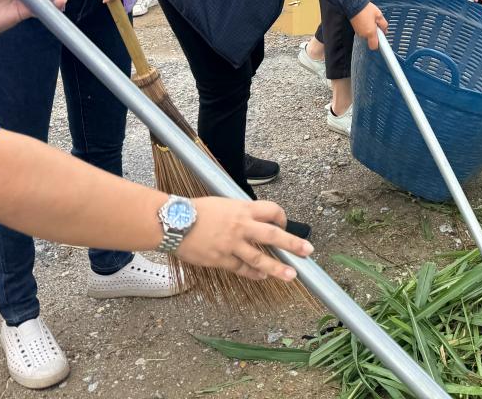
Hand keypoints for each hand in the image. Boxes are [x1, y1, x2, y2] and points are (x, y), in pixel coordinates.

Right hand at [175, 196, 312, 283]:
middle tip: (308, 251)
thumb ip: (240, 213)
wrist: (173, 223)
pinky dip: (253, 273)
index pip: (271, 211)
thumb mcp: (223, 204)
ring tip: (291, 275)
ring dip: (277, 268)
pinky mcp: (220, 259)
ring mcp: (231, 245)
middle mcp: (241, 226)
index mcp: (242, 209)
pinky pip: (241, 268)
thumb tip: (253, 221)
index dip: (282, 218)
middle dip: (293, 243)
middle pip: (273, 235)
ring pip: (259, 258)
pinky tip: (262, 276)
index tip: (285, 225)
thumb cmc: (196, 210)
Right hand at [349, 2, 387, 49]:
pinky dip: (366, 28)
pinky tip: (367, 20)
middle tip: (377, 25)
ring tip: (371, 20)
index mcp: (370, 33)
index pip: (374, 46)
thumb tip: (385, 30)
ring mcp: (358, 32)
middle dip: (376, 34)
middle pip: (371, 40)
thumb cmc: (366, 9)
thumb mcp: (379, 15)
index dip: (379, 44)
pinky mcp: (356, 29)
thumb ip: (384, 25)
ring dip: (371, 30)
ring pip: (367, 35)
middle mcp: (363, 34)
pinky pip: (363, 31)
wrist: (354, 4)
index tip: (382, 39)